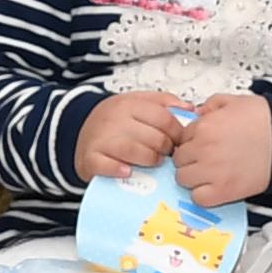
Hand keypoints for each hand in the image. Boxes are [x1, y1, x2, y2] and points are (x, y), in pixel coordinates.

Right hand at [74, 89, 190, 180]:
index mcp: (130, 104)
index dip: (177, 133)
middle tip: (166, 154)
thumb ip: (164, 102)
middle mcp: (115, 120)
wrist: (81, 130)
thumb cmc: (116, 121)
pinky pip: (107, 166)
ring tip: (153, 162)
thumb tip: (190, 108)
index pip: (164, 119)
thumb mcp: (139, 102)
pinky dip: (119, 170)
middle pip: (154, 138)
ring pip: (135, 151)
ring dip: (150, 160)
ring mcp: (102, 139)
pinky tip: (128, 171)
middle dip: (166, 149)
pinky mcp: (91, 158)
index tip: (179, 141)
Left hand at [169, 93, 271, 206]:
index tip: (200, 144)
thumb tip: (198, 115)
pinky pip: (198, 198)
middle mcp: (204, 149)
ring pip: (183, 179)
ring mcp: (212, 172)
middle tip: (205, 158)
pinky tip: (213, 187)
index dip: (191, 141)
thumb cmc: (267, 120)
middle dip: (189, 158)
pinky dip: (202, 194)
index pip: (181, 137)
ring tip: (209, 173)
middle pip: (179, 159)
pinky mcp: (224, 191)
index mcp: (205, 126)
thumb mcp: (234, 102)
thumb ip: (210, 106)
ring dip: (193, 176)